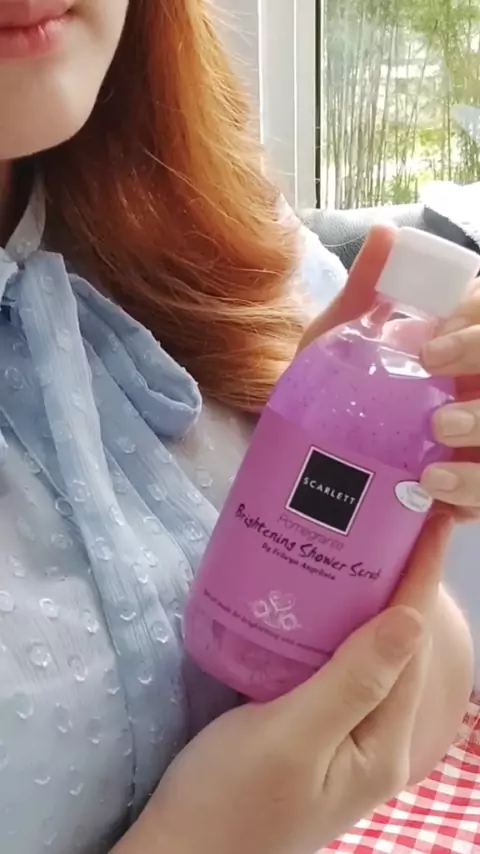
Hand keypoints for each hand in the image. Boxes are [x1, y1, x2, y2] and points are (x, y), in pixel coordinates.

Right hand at [124, 516, 448, 853]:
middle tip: (390, 524)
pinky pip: (337, 668)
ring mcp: (342, 737)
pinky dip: (336, 628)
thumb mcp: (291, 738)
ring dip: (371, 603)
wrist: (181, 851)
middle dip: (402, 586)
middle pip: (399, 649)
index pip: (411, 646)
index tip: (428, 521)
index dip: (420, 580)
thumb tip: (412, 619)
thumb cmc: (229, 797)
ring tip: (363, 549)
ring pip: (369, 656)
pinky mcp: (310, 730)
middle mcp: (373, 741)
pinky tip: (320, 602)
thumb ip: (353, 682)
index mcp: (382, 746)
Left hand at [301, 224, 479, 520]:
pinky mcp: (465, 484)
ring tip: (432, 475)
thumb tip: (386, 234)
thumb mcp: (338, 339)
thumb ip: (365, 292)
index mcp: (457, 346)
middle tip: (438, 422)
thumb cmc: (328, 385)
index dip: (475, 335)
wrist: (303, 450)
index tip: (432, 352)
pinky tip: (440, 510)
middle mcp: (473, 388)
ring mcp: (473, 437)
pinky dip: (470, 498)